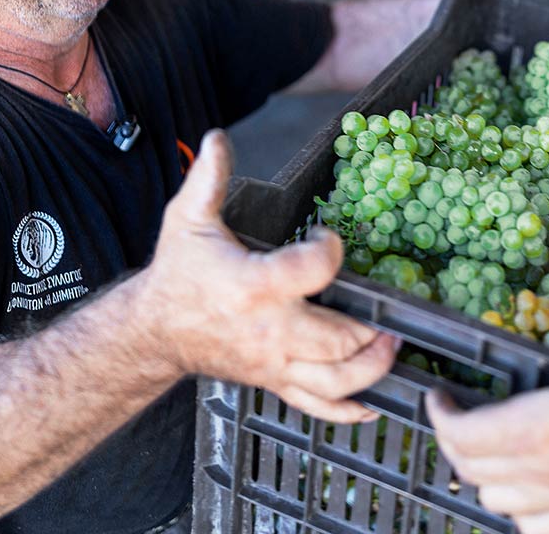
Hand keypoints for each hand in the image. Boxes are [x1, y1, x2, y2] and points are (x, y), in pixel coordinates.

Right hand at [140, 130, 396, 422]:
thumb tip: (217, 138)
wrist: (154, 331)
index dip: (331, 249)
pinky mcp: (274, 381)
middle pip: (337, 338)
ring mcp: (274, 362)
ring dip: (372, 367)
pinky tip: (374, 402)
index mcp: (254, 286)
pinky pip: (316, 407)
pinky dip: (349, 410)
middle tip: (393, 308)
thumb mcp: (187, 218)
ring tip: (393, 345)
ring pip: (334, 382)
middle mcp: (270, 330)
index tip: (327, 236)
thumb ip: (207, 177)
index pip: (313, 270)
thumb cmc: (178, 273)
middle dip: (371, 326)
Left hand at [426, 309, 548, 533]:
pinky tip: (528, 495)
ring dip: (481, 475)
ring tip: (488, 449)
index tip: (437, 394)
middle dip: (453, 441)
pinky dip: (518, 510)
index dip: (440, 414)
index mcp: (535, 428)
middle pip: (471, 468)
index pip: (463, 433)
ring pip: (496, 500)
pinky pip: (533, 527)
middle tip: (456, 415)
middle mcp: (539, 472)